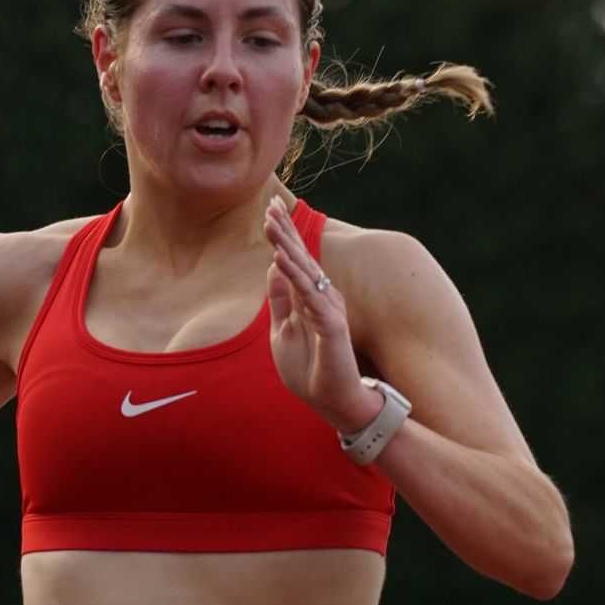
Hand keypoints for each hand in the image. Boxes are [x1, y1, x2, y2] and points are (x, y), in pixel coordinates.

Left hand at [264, 196, 380, 433]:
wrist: (335, 402)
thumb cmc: (312, 371)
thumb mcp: (284, 332)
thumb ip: (280, 301)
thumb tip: (272, 267)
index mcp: (310, 299)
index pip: (294, 261)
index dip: (283, 235)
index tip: (269, 210)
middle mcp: (322, 298)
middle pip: (300, 257)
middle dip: (284, 230)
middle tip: (270, 202)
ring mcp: (327, 309)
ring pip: (304, 270)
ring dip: (286, 244)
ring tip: (270, 221)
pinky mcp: (331, 324)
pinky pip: (308, 295)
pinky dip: (293, 275)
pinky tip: (280, 257)